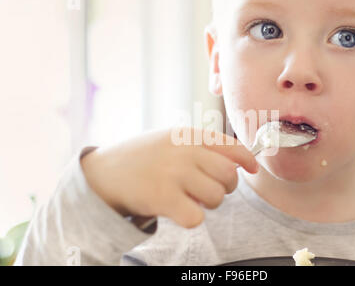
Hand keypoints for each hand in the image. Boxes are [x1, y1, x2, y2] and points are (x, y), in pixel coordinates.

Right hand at [80, 128, 258, 227]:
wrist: (102, 172)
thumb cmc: (142, 157)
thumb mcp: (171, 140)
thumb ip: (202, 146)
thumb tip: (241, 161)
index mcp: (187, 135)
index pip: (230, 146)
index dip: (247, 160)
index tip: (252, 168)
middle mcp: (183, 152)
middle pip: (229, 175)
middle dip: (226, 187)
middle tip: (211, 189)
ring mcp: (173, 174)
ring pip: (216, 197)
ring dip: (208, 203)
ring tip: (189, 197)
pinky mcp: (162, 198)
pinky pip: (196, 216)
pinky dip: (191, 217)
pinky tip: (177, 209)